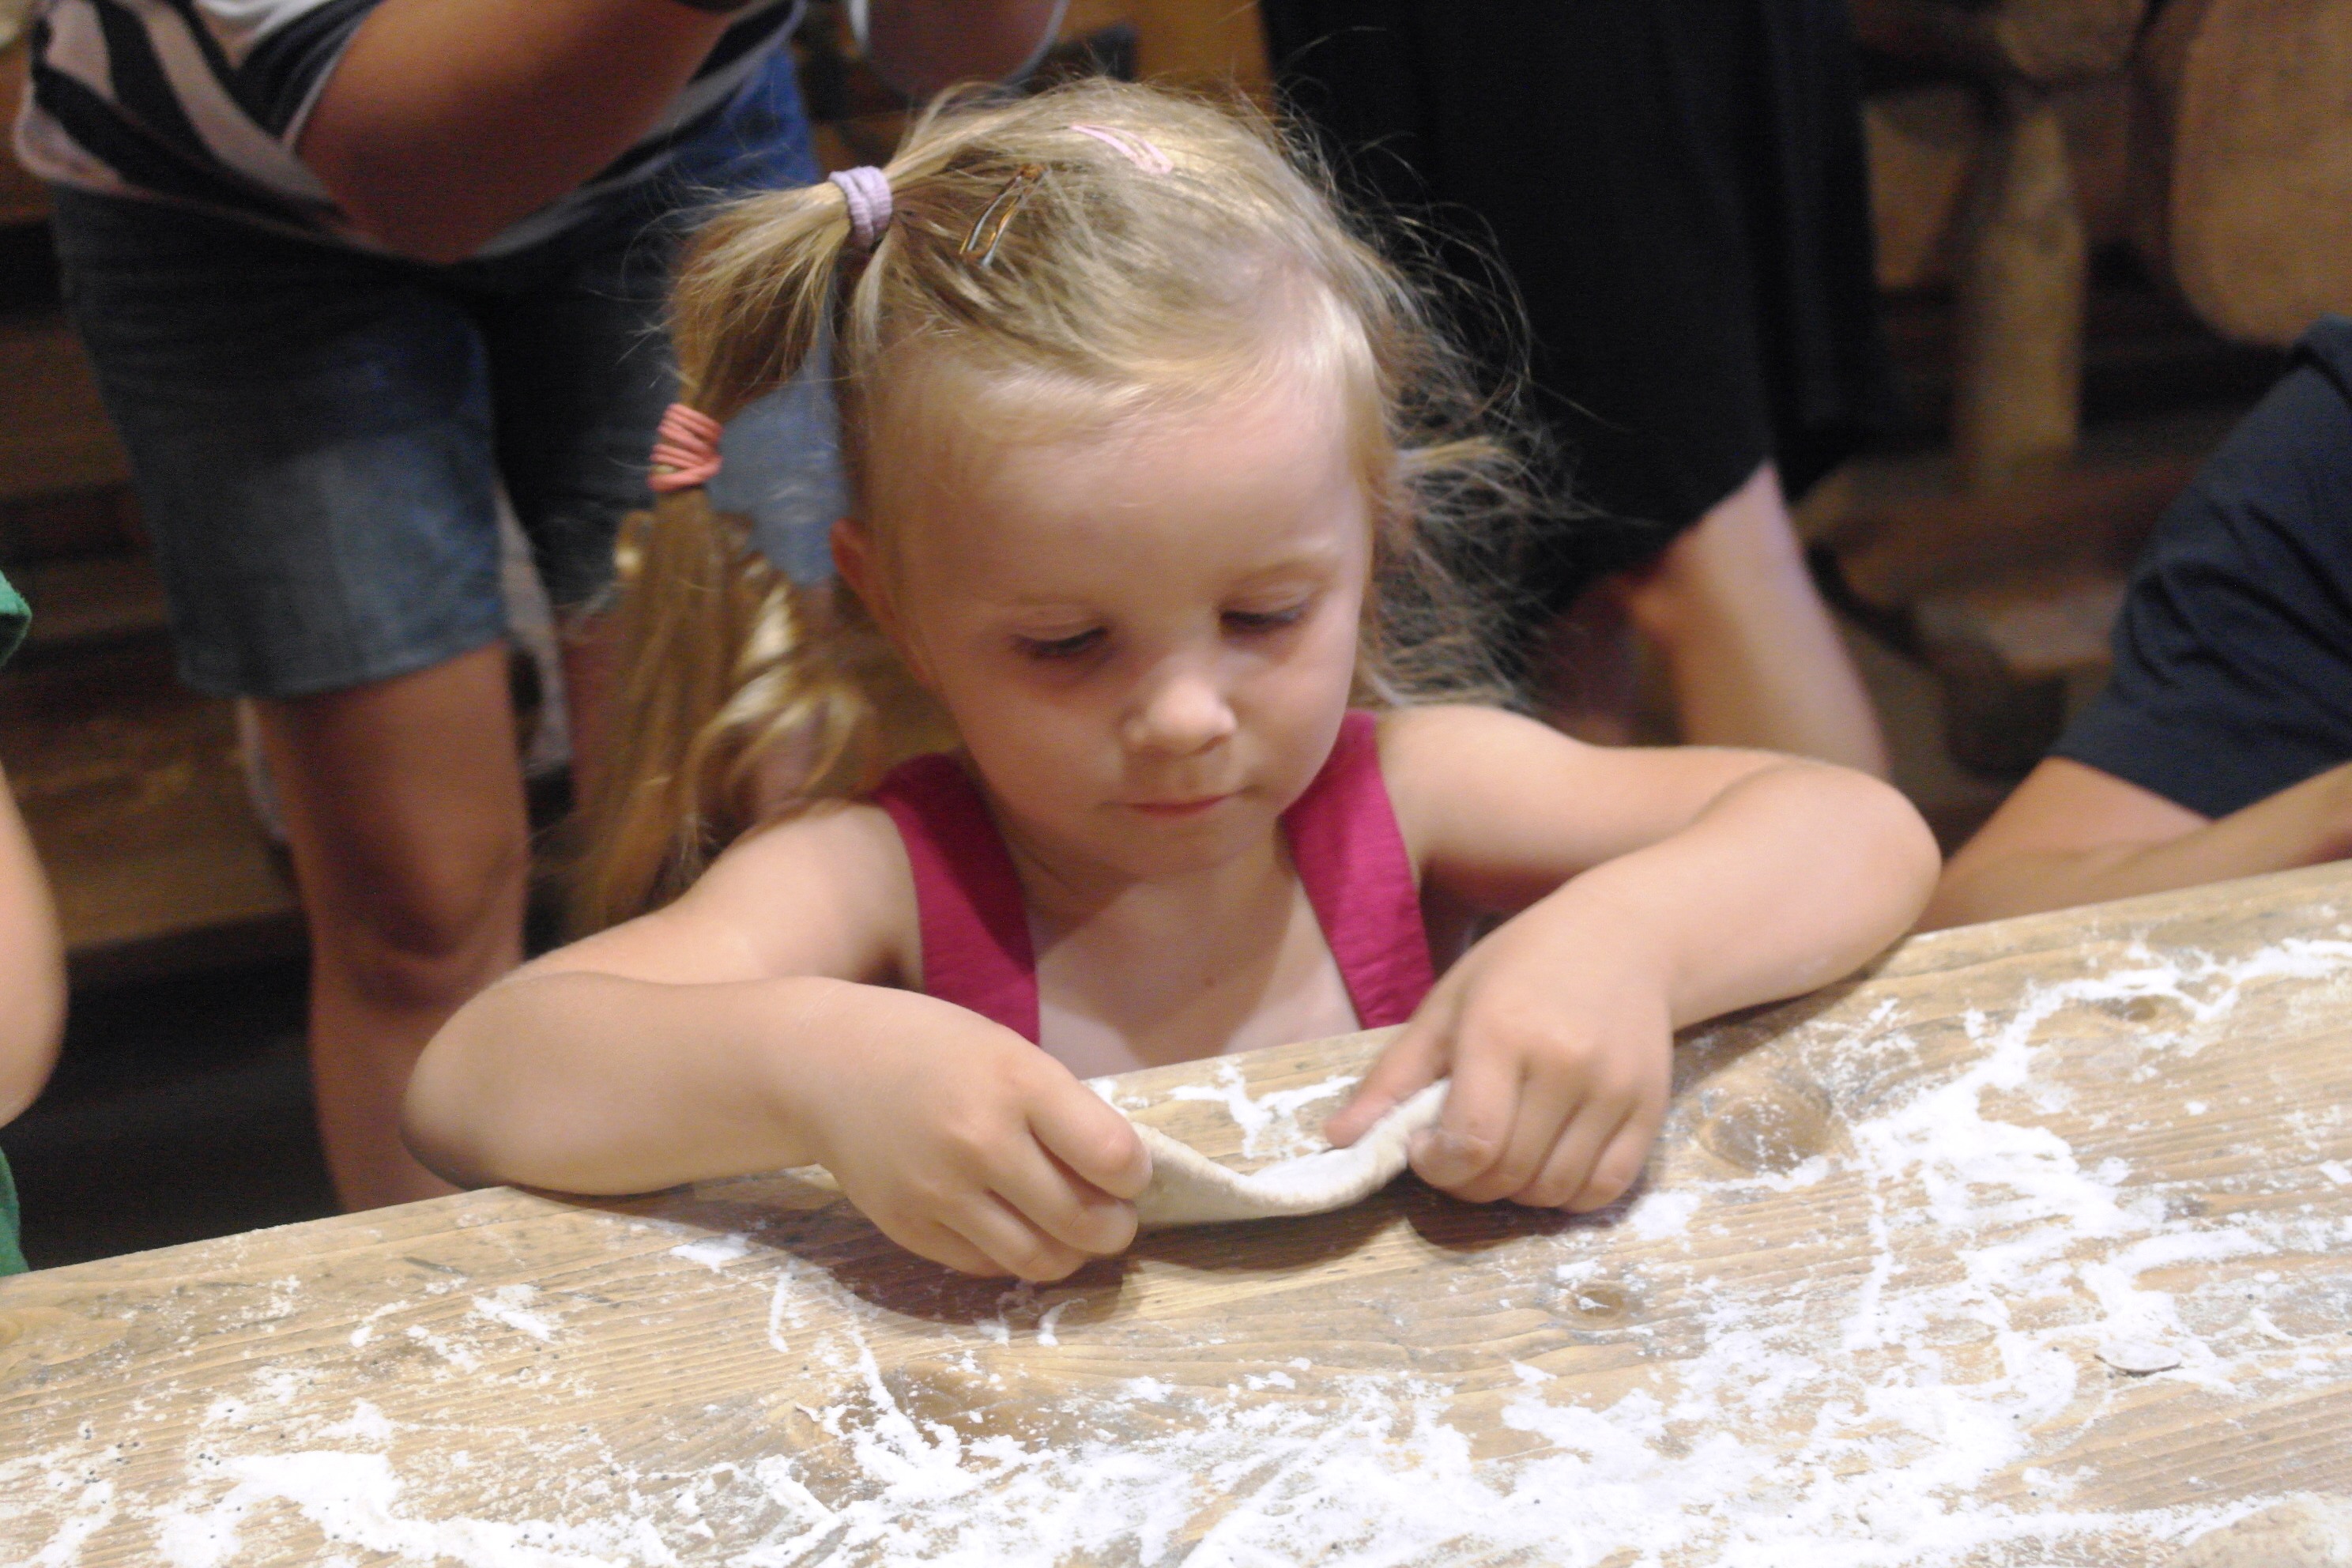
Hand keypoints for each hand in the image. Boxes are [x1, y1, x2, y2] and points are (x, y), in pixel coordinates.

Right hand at [791, 988, 1151, 1278]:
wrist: (824, 1065)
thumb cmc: (931, 1048)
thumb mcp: (1009, 1052)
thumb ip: (1062, 1111)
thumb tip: (1119, 1178)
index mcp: (1016, 1082)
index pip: (1112, 1157)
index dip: (1136, 1174)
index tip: (1129, 1171)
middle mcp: (980, 1142)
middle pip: (1084, 1222)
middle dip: (1116, 1227)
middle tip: (1112, 1215)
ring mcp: (940, 1192)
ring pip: (1040, 1260)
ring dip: (1072, 1254)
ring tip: (1070, 1230)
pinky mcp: (908, 1228)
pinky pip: (986, 1266)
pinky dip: (1015, 1255)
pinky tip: (1015, 1226)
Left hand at [1325, 910, 1672, 1209]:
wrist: (1623, 937)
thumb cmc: (1520, 966)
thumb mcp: (1445, 1005)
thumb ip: (1393, 1077)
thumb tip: (1338, 1140)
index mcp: (1502, 1032)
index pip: (1470, 1141)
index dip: (1437, 1166)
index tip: (1424, 1148)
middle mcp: (1565, 1064)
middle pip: (1508, 1174)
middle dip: (1467, 1182)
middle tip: (1457, 1151)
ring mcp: (1614, 1090)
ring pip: (1554, 1191)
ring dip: (1515, 1191)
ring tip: (1503, 1149)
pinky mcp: (1651, 1109)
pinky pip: (1605, 1190)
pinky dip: (1567, 1195)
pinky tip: (1547, 1160)